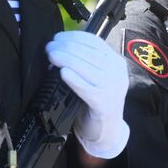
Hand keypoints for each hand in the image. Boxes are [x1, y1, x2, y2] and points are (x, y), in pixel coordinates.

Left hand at [47, 30, 129, 158]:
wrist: (107, 130)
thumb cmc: (97, 101)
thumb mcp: (96, 77)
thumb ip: (85, 62)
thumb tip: (61, 46)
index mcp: (116, 62)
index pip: (95, 42)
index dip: (75, 37)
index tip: (58, 37)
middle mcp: (117, 73)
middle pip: (90, 53)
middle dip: (66, 47)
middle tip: (49, 46)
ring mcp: (113, 88)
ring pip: (87, 67)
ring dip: (66, 59)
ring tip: (51, 55)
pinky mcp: (104, 104)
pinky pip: (86, 88)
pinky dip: (73, 79)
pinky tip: (62, 73)